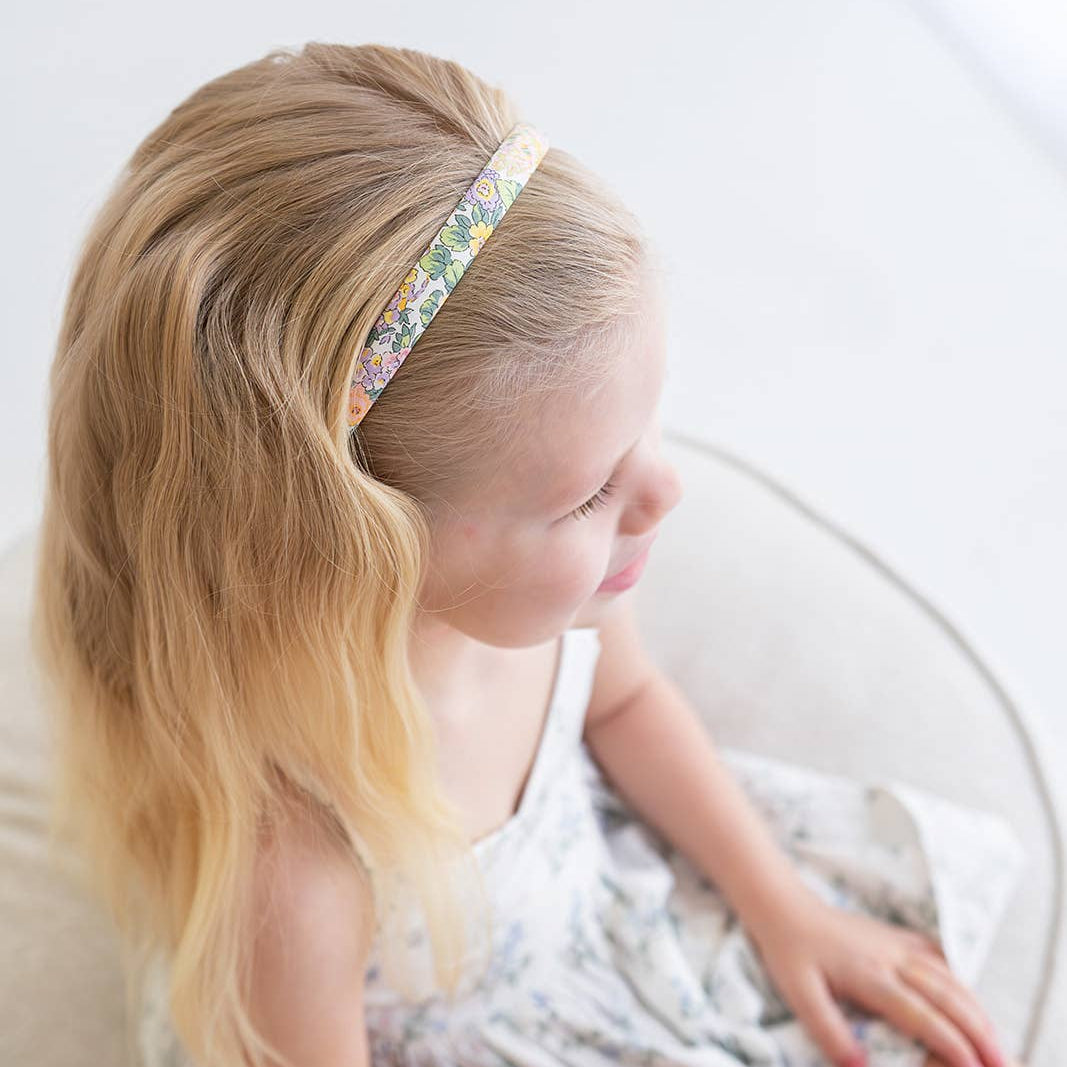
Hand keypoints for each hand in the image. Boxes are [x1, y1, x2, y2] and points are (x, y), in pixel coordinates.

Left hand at [744, 889, 1010, 1066]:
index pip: (921, 1014)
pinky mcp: (895, 936)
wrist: (783, 906)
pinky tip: (967, 998)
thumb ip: (830, 1032)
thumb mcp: (799, 995)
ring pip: (949, 976)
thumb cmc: (788, 952)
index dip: (950, 1043)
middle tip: (1002, 1065)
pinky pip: (937, 957)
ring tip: (995, 1042)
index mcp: (870, 975)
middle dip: (979, 1033)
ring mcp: (896, 944)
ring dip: (976, 1010)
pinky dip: (960, 981)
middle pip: (947, 996)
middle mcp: (892, 958)